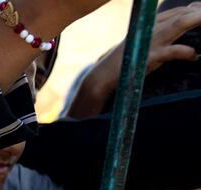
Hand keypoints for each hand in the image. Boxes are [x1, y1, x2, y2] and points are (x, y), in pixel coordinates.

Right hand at [67, 3, 200, 117]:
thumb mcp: (144, 45)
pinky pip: (171, 51)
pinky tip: (194, 55)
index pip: (177, 12)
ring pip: (179, 24)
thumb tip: (180, 30)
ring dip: (197, 20)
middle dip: (199, 14)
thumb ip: (161, 36)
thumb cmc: (126, 62)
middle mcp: (151, 29)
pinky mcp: (148, 57)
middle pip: (181, 14)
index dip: (194, 10)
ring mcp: (150, 42)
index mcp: (149, 25)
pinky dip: (185, 52)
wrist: (102, 77)